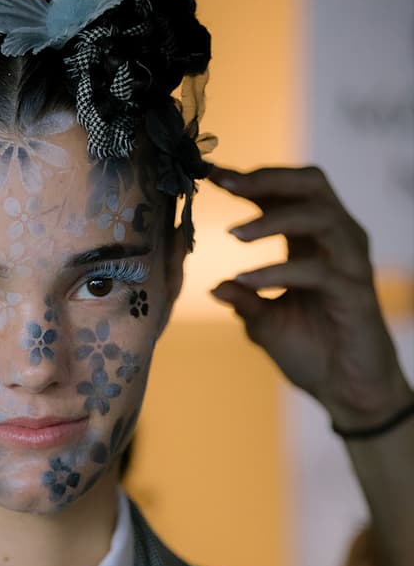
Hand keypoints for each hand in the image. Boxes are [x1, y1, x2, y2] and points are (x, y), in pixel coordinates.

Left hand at [207, 164, 411, 429]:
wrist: (347, 391)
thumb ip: (243, 299)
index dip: (250, 179)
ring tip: (233, 235)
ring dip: (272, 220)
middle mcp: (336, 242)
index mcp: (312, 241)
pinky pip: (317, 269)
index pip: (286, 193)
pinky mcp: (355, 291)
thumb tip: (214, 286)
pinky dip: (278, 272)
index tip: (210, 174)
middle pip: (311, 184)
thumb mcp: (264, 324)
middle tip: (227, 184)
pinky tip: (247, 280)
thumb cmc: (312, 352)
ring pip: (319, 216)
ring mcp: (349, 263)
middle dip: (267, 179)